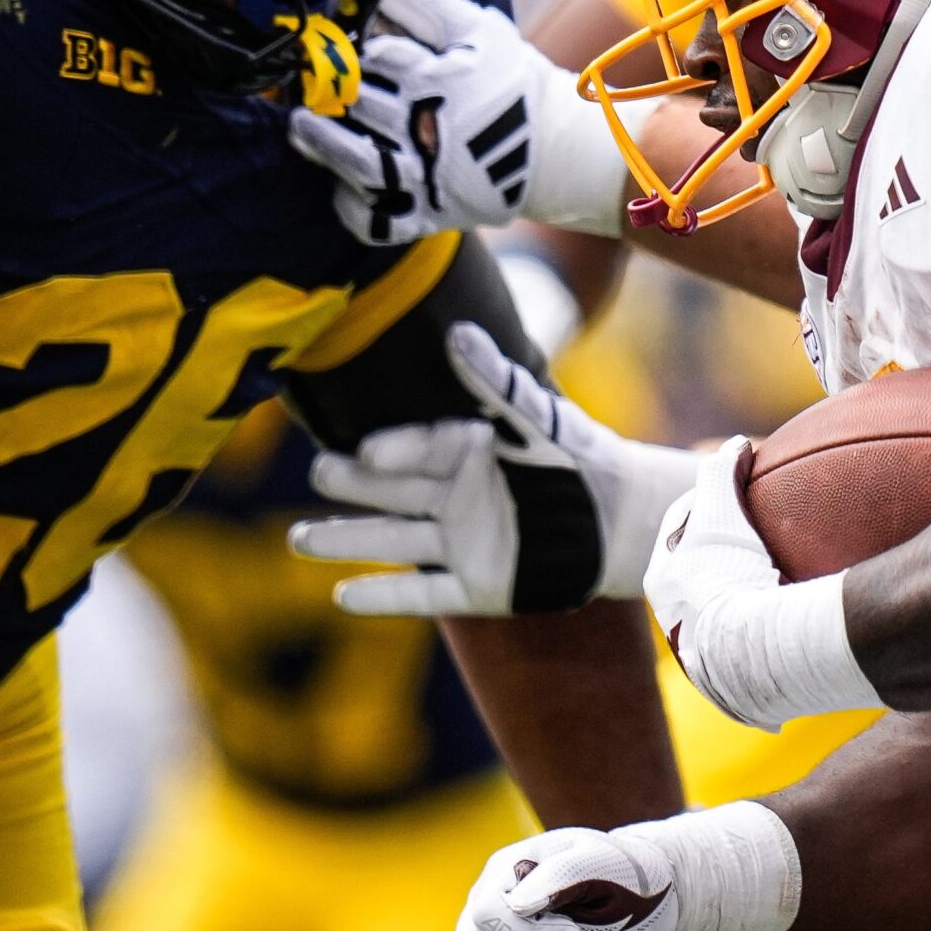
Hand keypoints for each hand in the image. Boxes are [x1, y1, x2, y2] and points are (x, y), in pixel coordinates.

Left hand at [287, 0, 630, 243]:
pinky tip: (342, 184)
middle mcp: (429, 131)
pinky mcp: (427, 216)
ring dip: (323, 144)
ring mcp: (427, 179)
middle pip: (360, 106)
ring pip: (359, 164)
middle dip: (332, 90)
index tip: (341, 45)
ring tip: (300, 127)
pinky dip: (352, 207)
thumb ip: (417, 0)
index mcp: (441, 80)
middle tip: (312, 82)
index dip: (355, 50)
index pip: (378, 59)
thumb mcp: (474, 30)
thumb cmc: (509, 81)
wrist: (555, 151)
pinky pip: (377, 221)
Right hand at [292, 323, 699, 612]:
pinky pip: (424, 594)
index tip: (362, 448)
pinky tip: (340, 596)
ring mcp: (464, 542)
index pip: (419, 448)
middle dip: (353, 485)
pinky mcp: (480, 587)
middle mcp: (457, 494)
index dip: (394, 450)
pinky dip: (384, 597)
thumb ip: (498, 384)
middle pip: (393, 491)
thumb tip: (457, 333)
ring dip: (348, 541)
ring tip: (298, 539)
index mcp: (469, 450)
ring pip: (394, 542)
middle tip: (315, 473)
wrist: (632, 524)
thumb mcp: (539, 420)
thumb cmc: (584, 459)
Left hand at [643, 440, 877, 731]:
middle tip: (763, 533)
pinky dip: (778, 634)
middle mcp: (678, 620)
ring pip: (730, 616)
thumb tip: (738, 444)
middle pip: (703, 574)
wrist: (749, 658)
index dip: (706, 504)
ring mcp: (708, 654)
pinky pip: (762, 650)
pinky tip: (806, 627)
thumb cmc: (730, 578)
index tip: (735, 490)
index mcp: (663, 581)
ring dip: (754, 597)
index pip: (680, 530)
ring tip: (790, 579)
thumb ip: (723, 470)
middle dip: (727, 554)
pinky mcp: (740, 684)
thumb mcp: (721, 511)